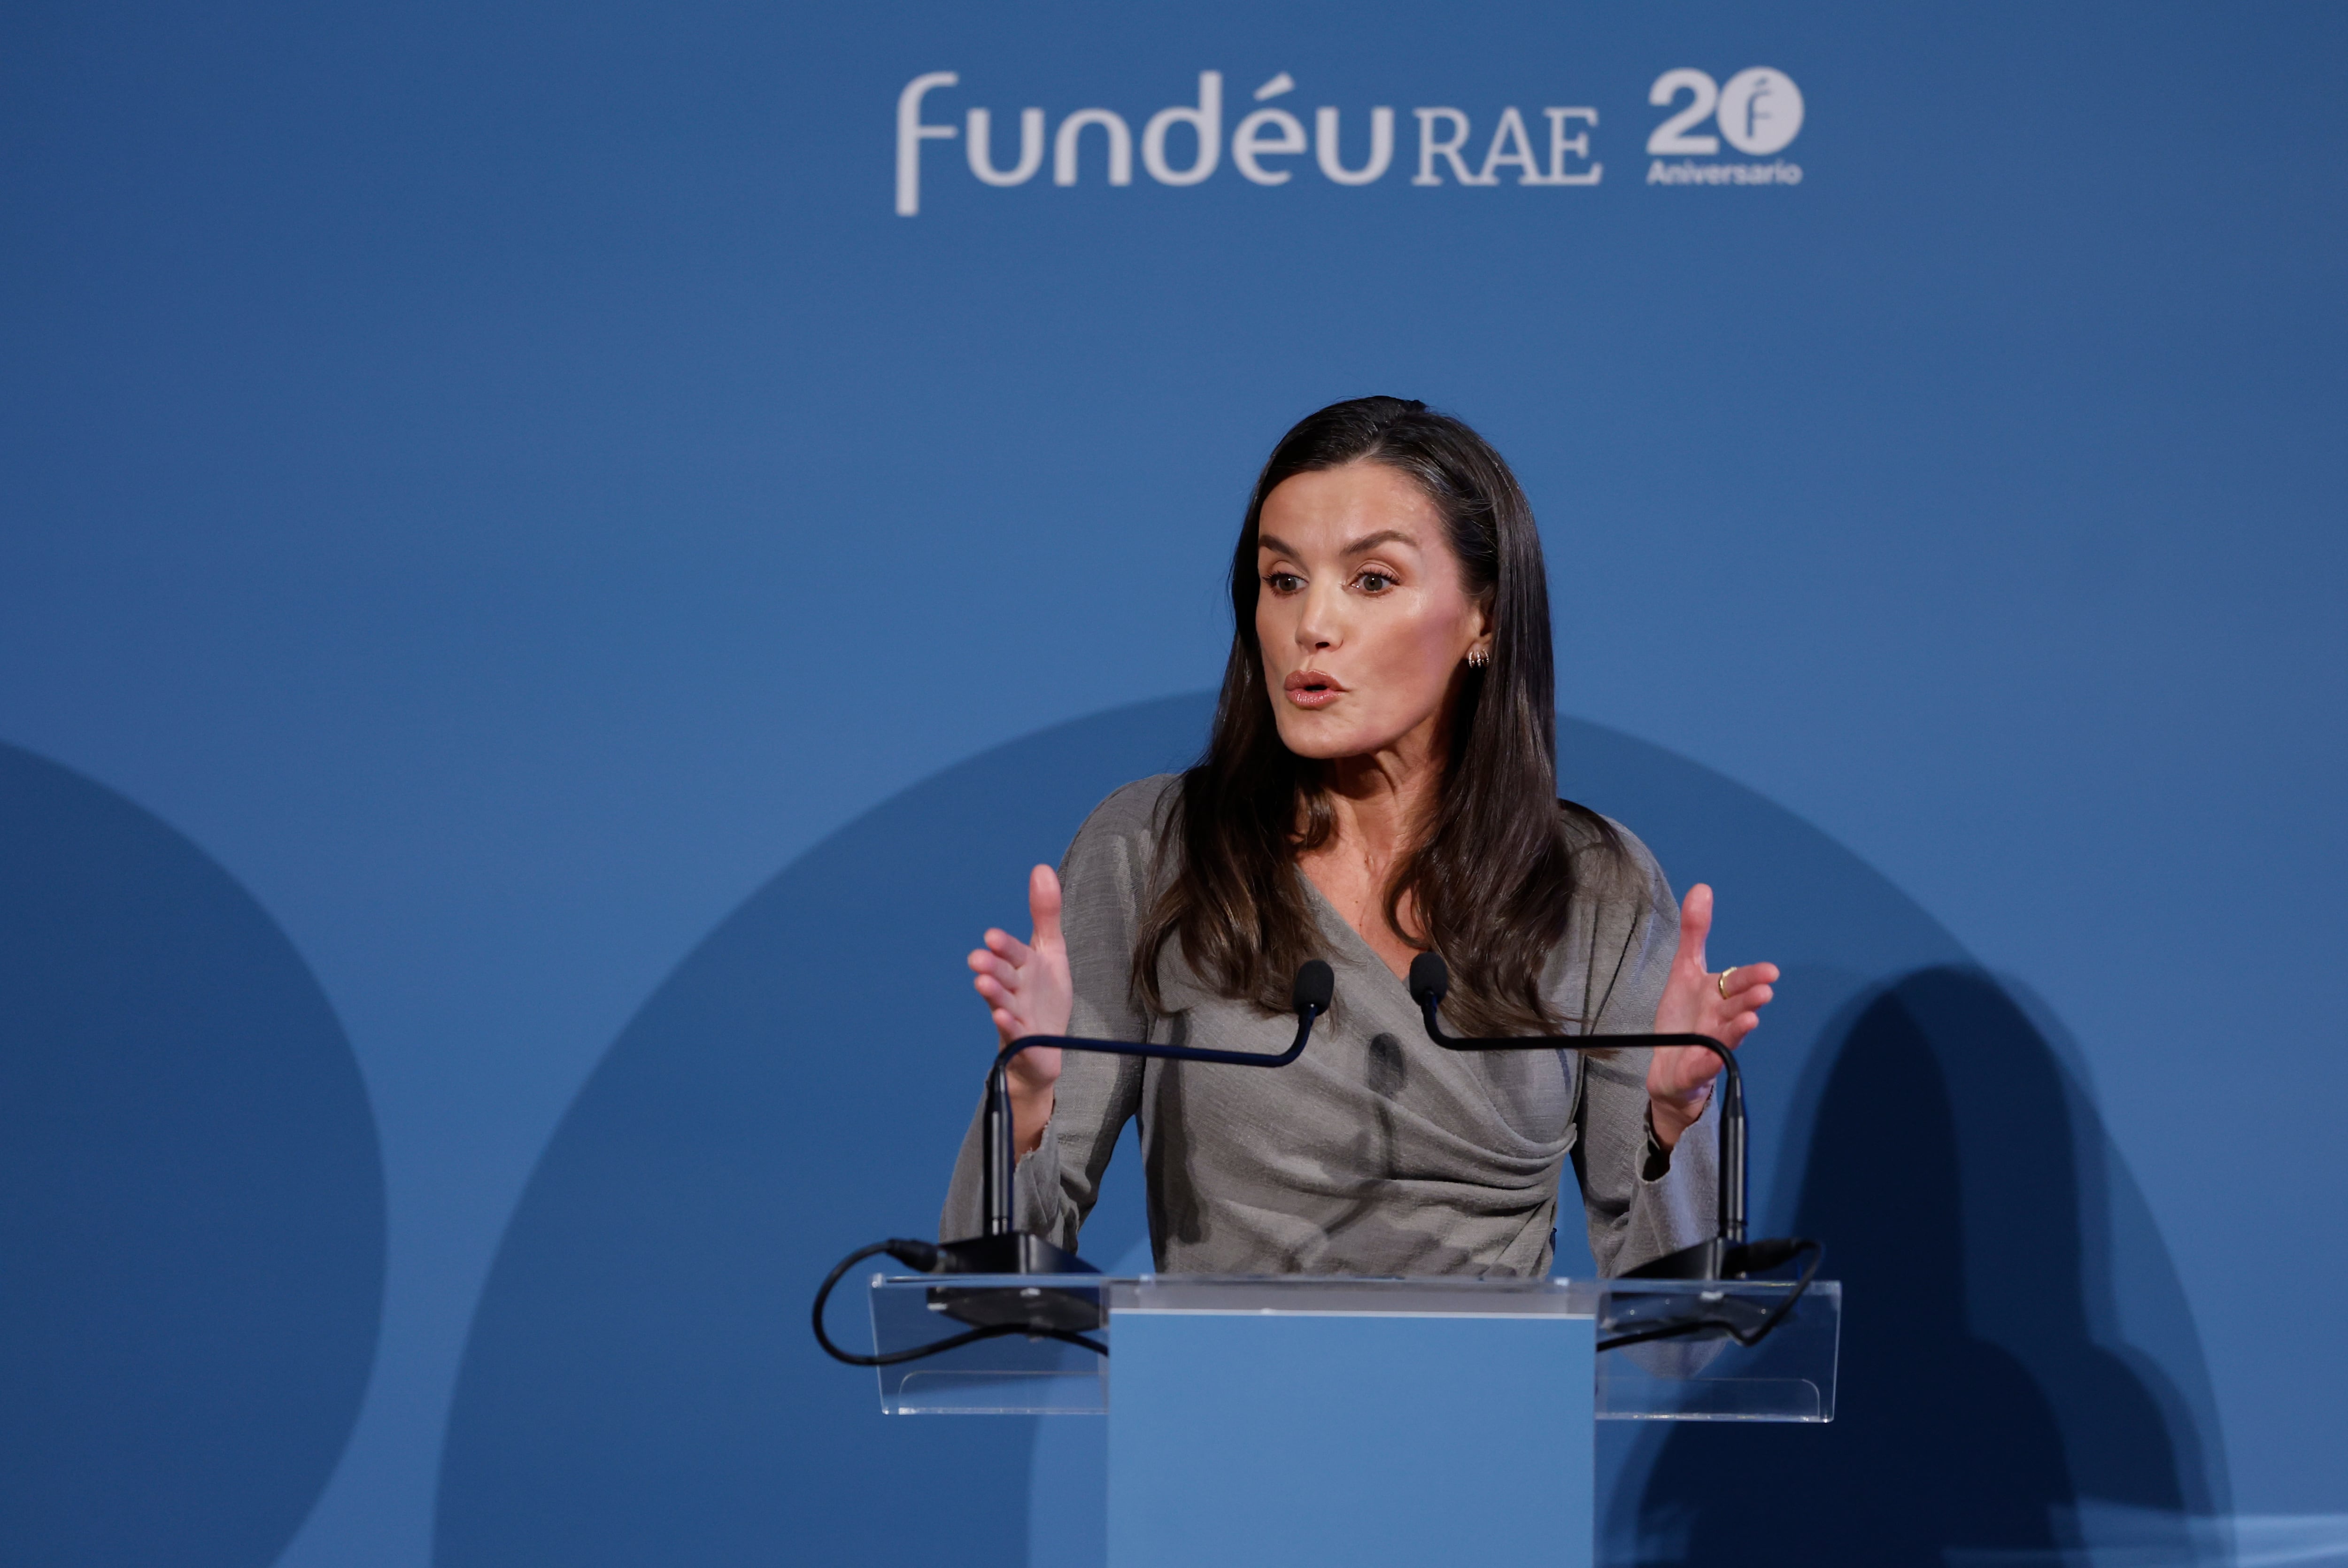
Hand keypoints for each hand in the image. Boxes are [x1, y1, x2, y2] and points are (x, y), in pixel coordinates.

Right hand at [967, 864, 1074, 1153]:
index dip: (1003, 946)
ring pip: (1002, 1004)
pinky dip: (1009, 1026)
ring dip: (993, 994)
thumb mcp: (1051, 952)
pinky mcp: (1024, 1044)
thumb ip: (1045, 914)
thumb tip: (1041, 867)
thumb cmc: (1044, 997)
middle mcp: (1014, 991)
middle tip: (977, 959)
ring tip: (982, 983)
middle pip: (1002, 977)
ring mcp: (1017, 1018)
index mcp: (1022, 967)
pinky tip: (1003, 1019)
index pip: (1012, 953)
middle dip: (991, 967)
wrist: (1046, 1048)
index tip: (991, 936)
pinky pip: (1015, 1035)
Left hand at [1647, 883, 1777, 1150]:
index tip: (1771, 971)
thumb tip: (1702, 888)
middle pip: (1737, 1006)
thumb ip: (1695, 933)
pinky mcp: (1696, 1068)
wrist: (1670, 1066)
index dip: (1752, 977)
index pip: (1738, 983)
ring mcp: (1710, 1045)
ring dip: (1739, 1027)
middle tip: (1765, 991)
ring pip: (1728, 1035)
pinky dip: (1709, 1060)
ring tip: (1750, 1020)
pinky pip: (1704, 1064)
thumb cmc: (1684, 1017)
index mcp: (1720, 996)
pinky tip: (1713, 1055)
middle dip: (1751, 999)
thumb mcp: (1684, 970)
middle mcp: (1721, 1019)